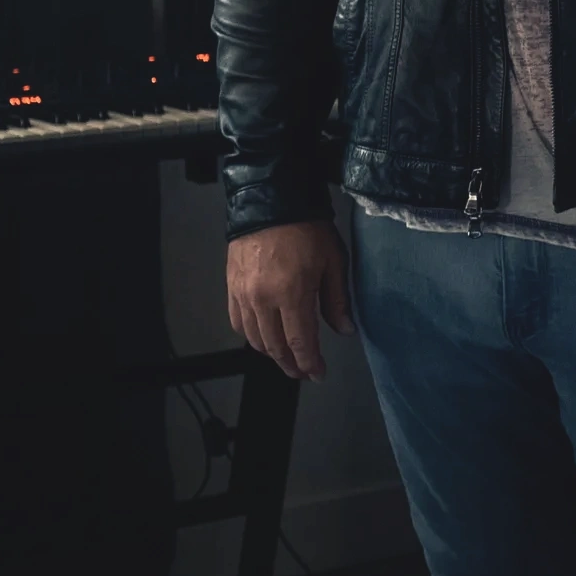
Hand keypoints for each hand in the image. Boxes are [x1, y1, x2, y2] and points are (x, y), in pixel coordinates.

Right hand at [226, 219, 352, 379]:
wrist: (271, 201)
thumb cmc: (308, 229)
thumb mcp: (334, 261)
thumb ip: (337, 299)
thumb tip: (345, 330)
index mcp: (292, 294)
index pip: (301, 342)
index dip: (310, 363)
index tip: (318, 374)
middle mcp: (263, 300)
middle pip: (275, 346)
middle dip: (291, 364)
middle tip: (303, 371)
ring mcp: (243, 295)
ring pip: (254, 338)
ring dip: (271, 353)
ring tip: (287, 357)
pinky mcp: (231, 287)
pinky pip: (238, 322)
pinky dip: (251, 335)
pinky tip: (263, 337)